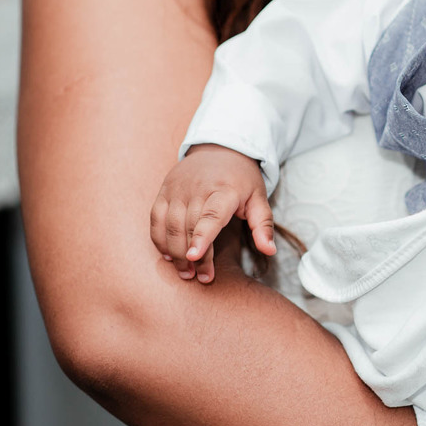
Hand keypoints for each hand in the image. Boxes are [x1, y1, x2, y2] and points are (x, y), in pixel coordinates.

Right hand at [149, 144, 275, 282]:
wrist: (220, 148)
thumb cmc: (242, 179)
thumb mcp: (259, 198)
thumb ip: (263, 225)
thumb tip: (270, 251)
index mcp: (225, 190)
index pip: (210, 215)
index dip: (202, 237)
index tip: (195, 257)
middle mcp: (197, 188)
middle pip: (188, 226)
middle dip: (193, 256)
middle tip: (202, 277)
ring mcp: (177, 189)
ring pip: (169, 226)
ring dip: (175, 253)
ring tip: (187, 272)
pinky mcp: (164, 191)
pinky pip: (156, 219)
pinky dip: (159, 240)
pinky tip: (169, 256)